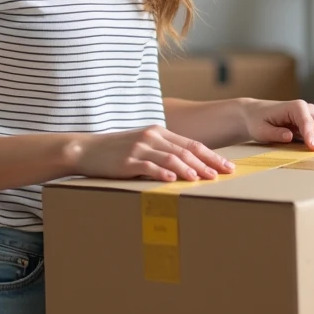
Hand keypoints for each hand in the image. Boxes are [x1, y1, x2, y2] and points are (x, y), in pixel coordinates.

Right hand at [71, 126, 236, 182]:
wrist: (87, 149)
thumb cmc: (117, 151)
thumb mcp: (142, 145)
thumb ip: (162, 151)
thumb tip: (187, 166)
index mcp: (159, 132)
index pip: (191, 144)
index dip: (210, 155)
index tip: (226, 166)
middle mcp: (152, 137)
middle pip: (186, 150)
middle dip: (207, 163)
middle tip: (223, 174)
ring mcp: (140, 148)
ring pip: (171, 158)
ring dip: (189, 169)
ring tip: (203, 179)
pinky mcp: (128, 160)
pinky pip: (149, 167)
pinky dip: (163, 173)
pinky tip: (174, 180)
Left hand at [240, 99, 313, 150]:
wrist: (256, 115)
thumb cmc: (258, 121)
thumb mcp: (261, 129)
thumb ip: (275, 133)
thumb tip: (290, 136)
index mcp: (295, 106)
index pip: (305, 121)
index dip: (310, 135)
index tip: (313, 148)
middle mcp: (307, 109)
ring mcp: (313, 116)